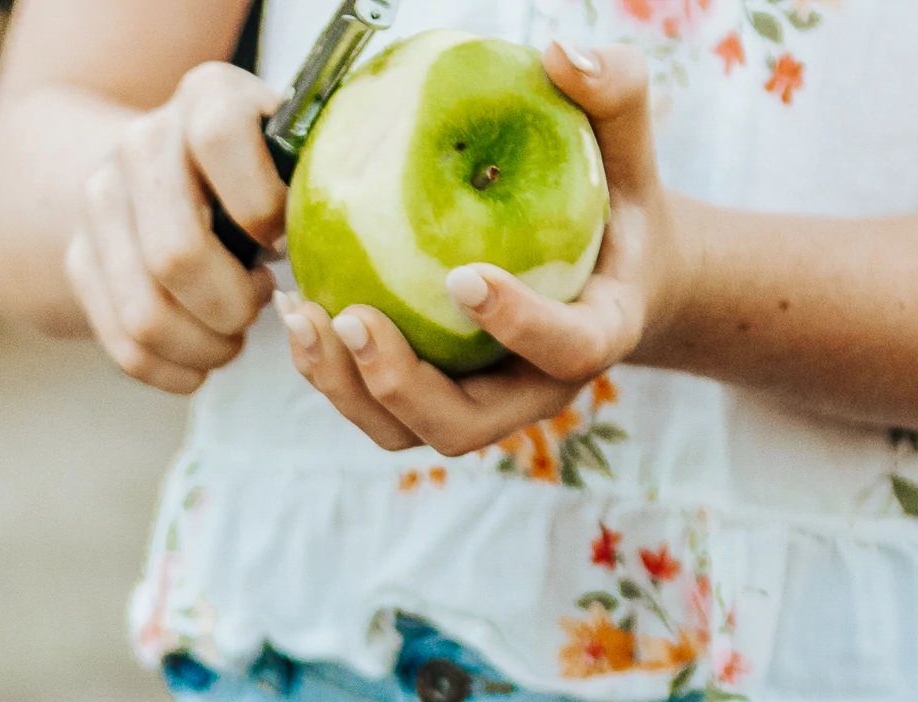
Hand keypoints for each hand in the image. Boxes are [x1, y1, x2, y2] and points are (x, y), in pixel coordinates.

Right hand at [67, 61, 284, 393]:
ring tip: (235, 336)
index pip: (221, 140)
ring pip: (146, 315)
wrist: (163, 165)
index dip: (261, 208)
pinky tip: (205, 358)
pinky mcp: (79, 259)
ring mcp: (99, 201)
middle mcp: (141, 143)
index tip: (282, 241)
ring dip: (207, 346)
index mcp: (207, 97)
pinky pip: (125, 346)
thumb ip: (314, 185)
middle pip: (175, 255)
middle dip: (233, 305)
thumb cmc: (263, 173)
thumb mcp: (293, 154)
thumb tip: (338, 254)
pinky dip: (176, 370)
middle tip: (261, 303)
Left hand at [280, 41, 680, 453]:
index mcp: (597, 333)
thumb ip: (613, 91)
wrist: (610, 268)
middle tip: (351, 316)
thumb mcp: (627, 141)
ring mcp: (481, 401)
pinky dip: (329, 372)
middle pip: (465, 425)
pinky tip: (290, 306)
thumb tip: (559, 56)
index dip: (519, 325)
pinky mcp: (437, 394)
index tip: (464, 276)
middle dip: (402, 384)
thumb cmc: (614, 194)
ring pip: (408, 429)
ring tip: (299, 314)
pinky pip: (376, 406)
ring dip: (347, 388)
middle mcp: (534, 387)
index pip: (567, 350)